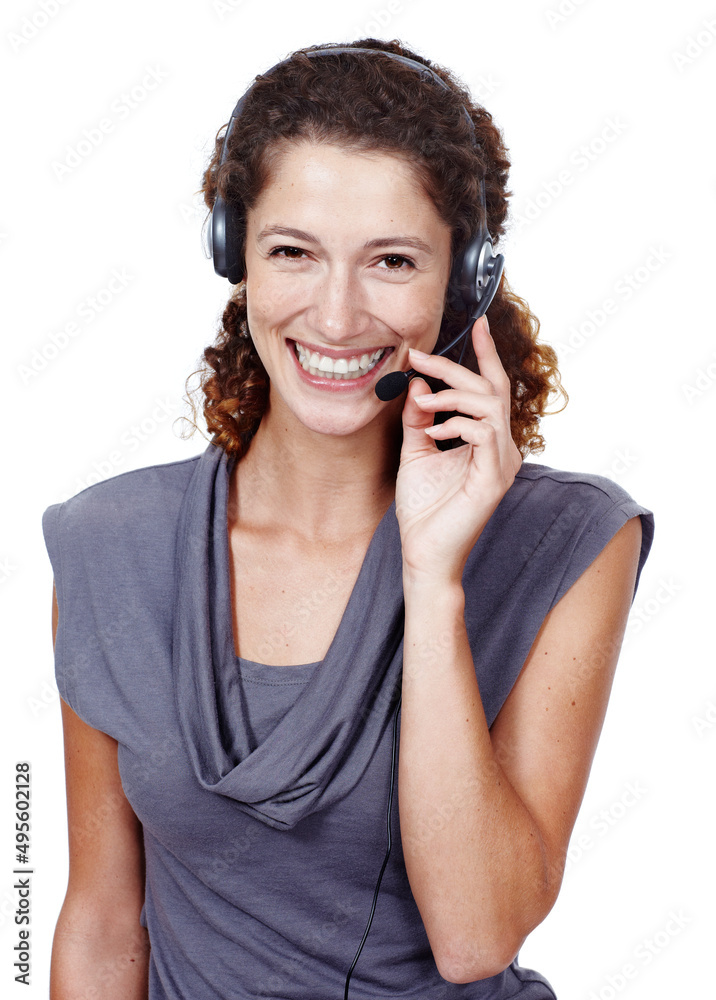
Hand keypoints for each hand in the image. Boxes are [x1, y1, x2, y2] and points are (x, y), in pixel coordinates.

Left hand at [395, 315, 522, 582]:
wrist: (424, 552)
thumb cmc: (424, 509)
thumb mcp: (416, 452)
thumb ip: (419, 418)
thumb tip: (418, 384)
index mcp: (487, 440)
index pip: (492, 388)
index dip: (486, 355)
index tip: (478, 324)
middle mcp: (501, 448)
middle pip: (489, 389)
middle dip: (453, 367)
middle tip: (418, 356)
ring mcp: (502, 463)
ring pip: (489, 406)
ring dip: (452, 395)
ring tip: (423, 402)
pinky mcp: (493, 479)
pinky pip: (484, 434)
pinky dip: (455, 426)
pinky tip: (432, 433)